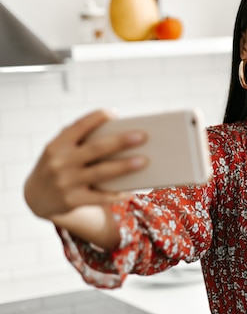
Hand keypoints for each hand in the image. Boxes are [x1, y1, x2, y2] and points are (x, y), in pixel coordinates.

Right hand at [24, 109, 147, 219]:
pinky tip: (131, 189)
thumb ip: (78, 140)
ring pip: (101, 172)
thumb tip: (116, 133)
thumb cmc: (59, 166)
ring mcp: (66, 182)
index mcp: (57, 145)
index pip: (79, 126)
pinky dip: (116, 193)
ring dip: (124, 166)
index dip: (97, 118)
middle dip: (121, 141)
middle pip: (96, 148)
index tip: (114, 113)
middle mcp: (60, 162)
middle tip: (142, 136)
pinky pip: (100, 196)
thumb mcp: (59, 150)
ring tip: (144, 161)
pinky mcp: (72, 200)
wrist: (36, 197)